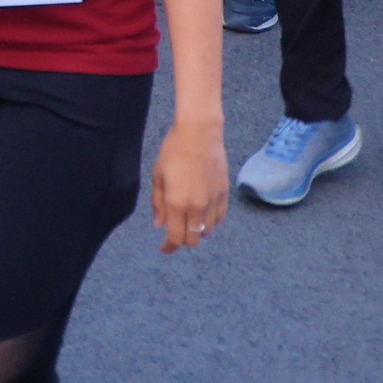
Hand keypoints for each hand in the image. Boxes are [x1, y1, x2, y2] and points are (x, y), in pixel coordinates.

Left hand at [151, 116, 228, 252]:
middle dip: (182, 242)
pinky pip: (219, 219)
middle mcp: (196, 207)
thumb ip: (158, 203)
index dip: (168, 247)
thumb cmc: (174, 151)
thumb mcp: (158, 175)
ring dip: (197, 232)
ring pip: (207, 232)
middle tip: (175, 235)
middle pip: (193, 240)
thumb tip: (159, 225)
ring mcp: (213, 202)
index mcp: (177, 203)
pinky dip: (210, 223)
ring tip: (188, 223)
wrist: (199, 134)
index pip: (175, 238)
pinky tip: (203, 217)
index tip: (164, 249)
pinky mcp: (224, 195)